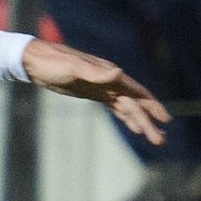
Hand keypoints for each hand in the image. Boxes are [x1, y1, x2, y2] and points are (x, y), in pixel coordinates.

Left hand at [22, 39, 170, 143]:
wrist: (34, 61)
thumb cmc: (53, 62)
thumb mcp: (72, 68)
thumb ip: (95, 72)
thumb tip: (117, 73)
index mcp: (109, 74)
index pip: (137, 92)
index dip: (152, 106)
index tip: (165, 119)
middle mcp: (110, 80)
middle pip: (134, 105)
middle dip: (148, 122)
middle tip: (160, 140)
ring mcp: (101, 87)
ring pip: (126, 107)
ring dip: (140, 122)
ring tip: (154, 138)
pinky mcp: (91, 93)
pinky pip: (114, 107)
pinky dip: (125, 117)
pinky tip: (133, 127)